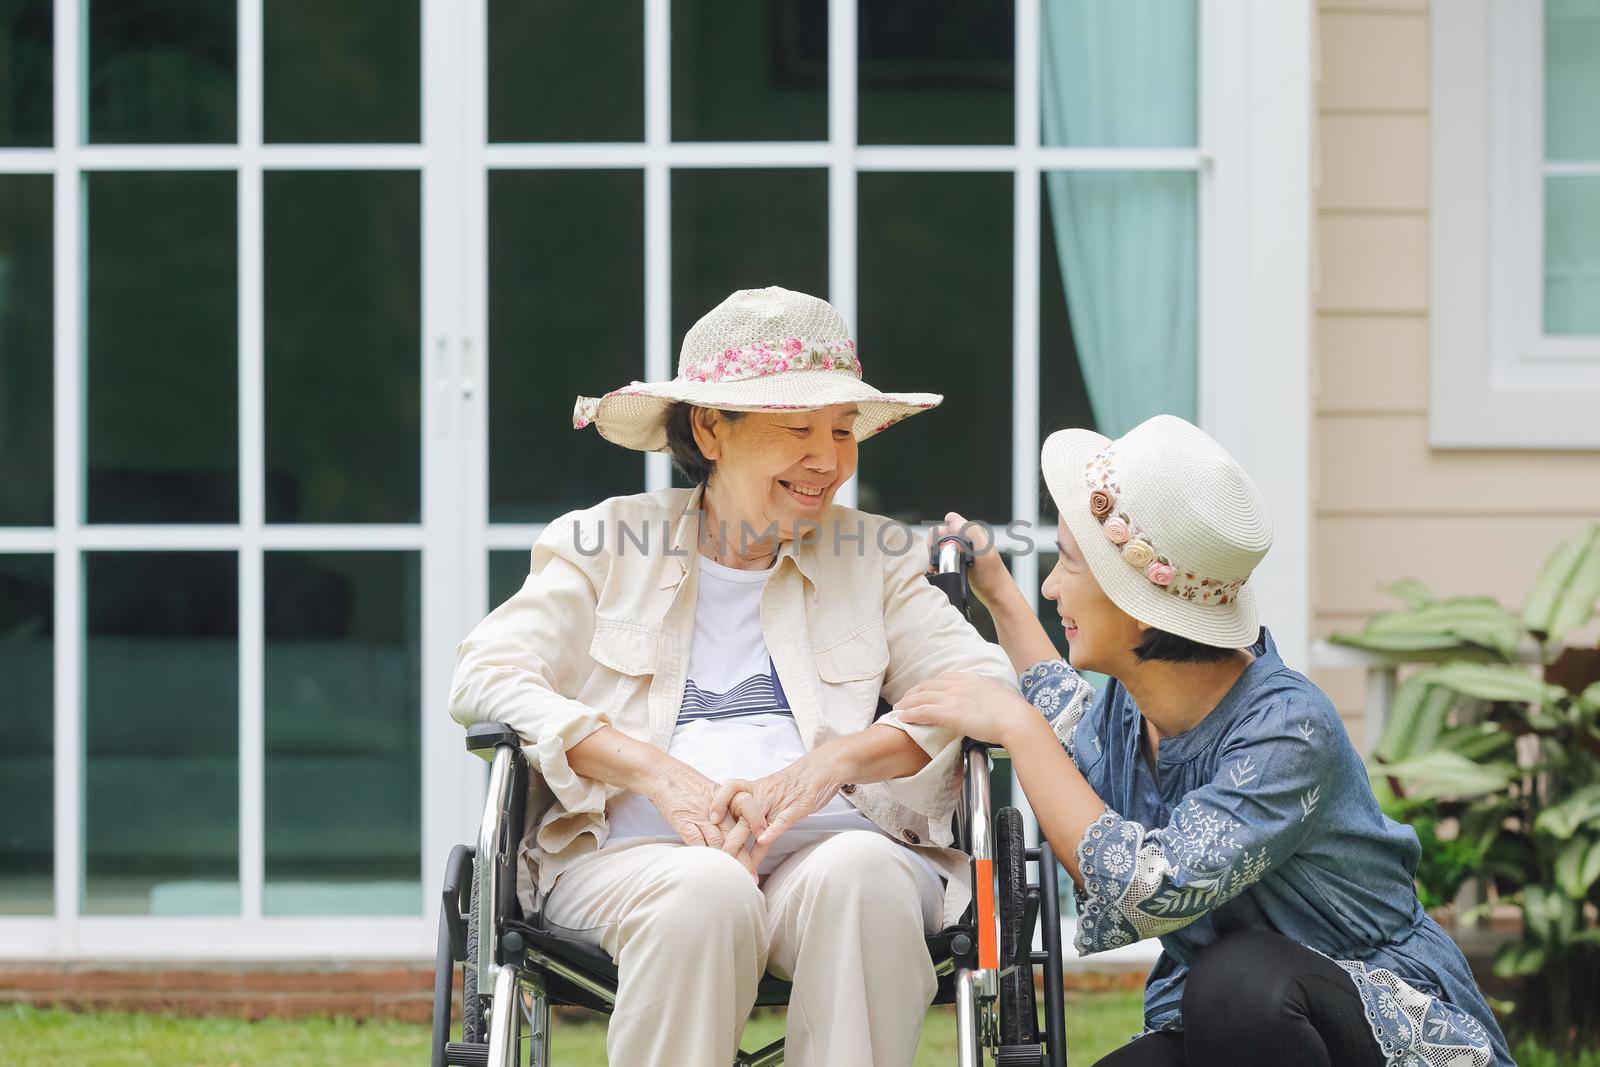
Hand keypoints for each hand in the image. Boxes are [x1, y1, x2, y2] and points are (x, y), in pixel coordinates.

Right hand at [642, 759, 758, 878]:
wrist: (664, 774)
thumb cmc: (688, 786)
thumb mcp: (712, 794)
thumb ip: (725, 812)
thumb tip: (735, 835)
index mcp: (726, 802)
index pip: (746, 821)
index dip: (754, 838)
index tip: (760, 856)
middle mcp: (716, 810)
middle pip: (734, 837)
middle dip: (743, 859)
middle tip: (751, 878)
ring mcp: (699, 816)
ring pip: (718, 841)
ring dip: (726, 861)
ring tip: (734, 879)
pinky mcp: (682, 821)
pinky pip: (695, 840)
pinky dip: (703, 853)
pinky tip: (709, 867)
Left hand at [708, 751, 847, 870]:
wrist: (824, 767)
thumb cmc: (797, 782)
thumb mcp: (772, 791)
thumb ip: (756, 807)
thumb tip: (741, 829)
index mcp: (757, 788)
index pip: (731, 788)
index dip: (719, 801)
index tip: (712, 820)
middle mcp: (764, 794)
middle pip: (739, 813)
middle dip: (728, 838)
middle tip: (721, 859)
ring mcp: (780, 800)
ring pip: (757, 821)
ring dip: (747, 844)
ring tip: (739, 865)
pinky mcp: (798, 806)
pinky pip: (783, 819)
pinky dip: (773, 829)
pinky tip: (764, 841)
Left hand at [894, 671, 1034, 746]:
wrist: (1016, 720)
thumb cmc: (1011, 713)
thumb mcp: (994, 695)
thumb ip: (981, 695)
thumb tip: (978, 703)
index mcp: (969, 678)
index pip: (942, 678)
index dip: (929, 685)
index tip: (922, 691)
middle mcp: (959, 684)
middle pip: (928, 685)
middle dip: (913, 693)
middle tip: (904, 699)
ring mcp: (953, 697)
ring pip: (922, 697)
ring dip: (907, 703)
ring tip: (898, 709)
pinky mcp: (949, 713)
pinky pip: (923, 711)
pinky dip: (910, 713)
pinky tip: (903, 718)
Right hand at [928, 511, 1018, 610]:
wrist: (996, 594)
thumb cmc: (993, 576)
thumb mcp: (983, 552)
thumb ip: (970, 532)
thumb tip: (951, 518)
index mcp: (972, 532)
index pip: (947, 523)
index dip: (938, 535)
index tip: (937, 550)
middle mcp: (966, 537)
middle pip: (940, 534)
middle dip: (933, 547)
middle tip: (933, 563)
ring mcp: (962, 549)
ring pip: (939, 545)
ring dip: (933, 556)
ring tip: (934, 569)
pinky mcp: (959, 560)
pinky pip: (942, 555)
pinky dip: (936, 562)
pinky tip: (937, 571)